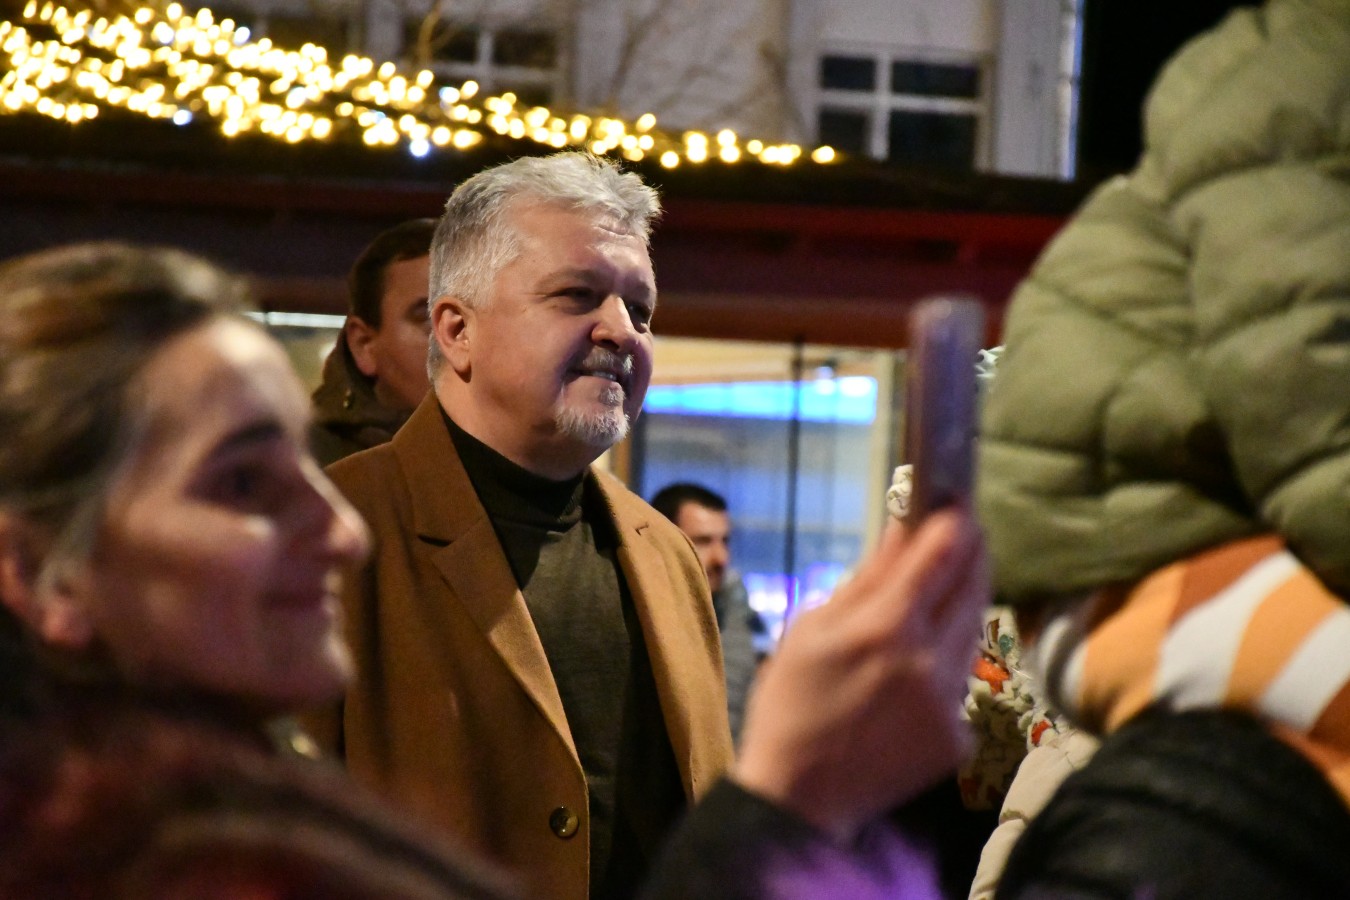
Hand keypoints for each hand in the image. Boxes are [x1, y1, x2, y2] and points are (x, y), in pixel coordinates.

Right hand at [731, 509, 988, 842]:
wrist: (798, 796)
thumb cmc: (789, 704)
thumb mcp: (812, 630)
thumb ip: (866, 580)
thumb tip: (902, 530)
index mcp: (887, 627)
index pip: (942, 556)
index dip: (955, 522)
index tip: (957, 504)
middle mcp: (929, 660)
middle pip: (973, 589)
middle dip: (972, 554)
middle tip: (967, 531)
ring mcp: (950, 702)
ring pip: (971, 636)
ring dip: (961, 607)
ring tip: (941, 591)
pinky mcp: (958, 736)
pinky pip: (960, 684)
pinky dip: (945, 665)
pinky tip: (914, 669)